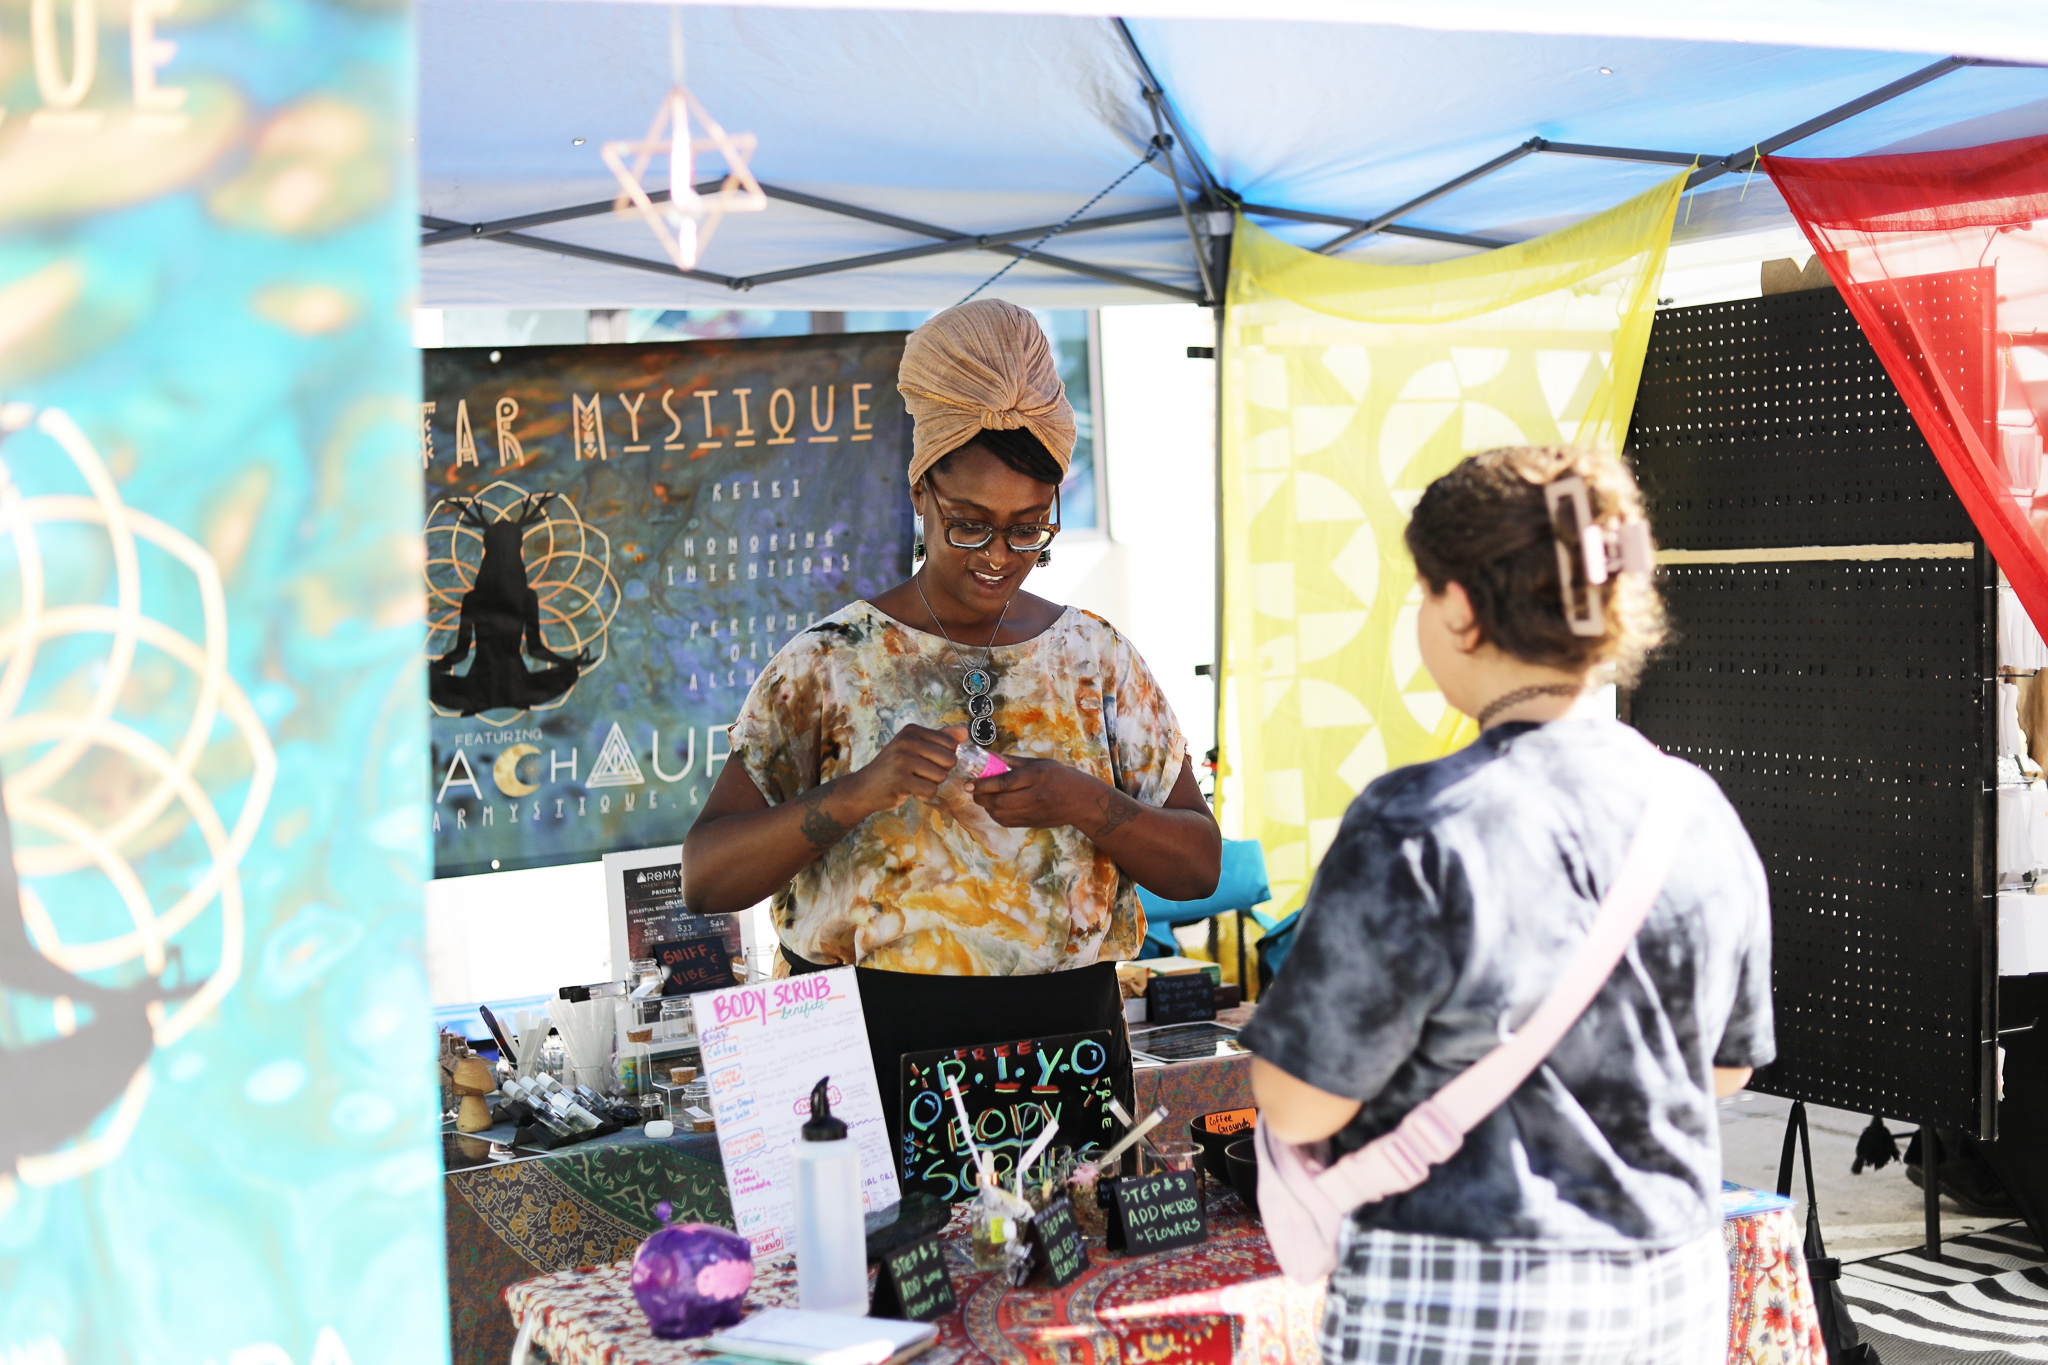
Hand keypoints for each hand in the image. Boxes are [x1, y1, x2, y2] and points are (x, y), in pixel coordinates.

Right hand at [851, 723, 967, 811]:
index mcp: (912, 730)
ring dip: (931, 784)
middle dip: (941, 772)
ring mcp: (902, 760)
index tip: (927, 761)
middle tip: (922, 774)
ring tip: (914, 781)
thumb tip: (964, 731)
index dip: (945, 757)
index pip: (950, 743)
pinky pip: (931, 790)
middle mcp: (907, 742)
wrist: (864, 788)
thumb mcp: (913, 747)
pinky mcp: (901, 780)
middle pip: (949, 760)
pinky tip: (912, 791)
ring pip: (941, 776)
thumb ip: (940, 738)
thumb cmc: (893, 767)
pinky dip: (925, 795)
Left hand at [970, 757, 1141, 837]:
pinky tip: (994, 808)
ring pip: (1001, 814)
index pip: (1004, 782)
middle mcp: (1035, 795)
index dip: (983, 784)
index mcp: (1036, 775)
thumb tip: (987, 756)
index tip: (968, 783)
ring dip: (987, 807)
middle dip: (981, 797)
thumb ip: (1011, 761)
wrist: (1081, 800)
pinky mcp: (1033, 822)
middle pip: (999, 801)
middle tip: (973, 791)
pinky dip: (996, 816)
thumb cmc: (1059, 776)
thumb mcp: (1038, 763)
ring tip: (983, 798)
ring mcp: (1034, 811)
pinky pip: (1007, 822)